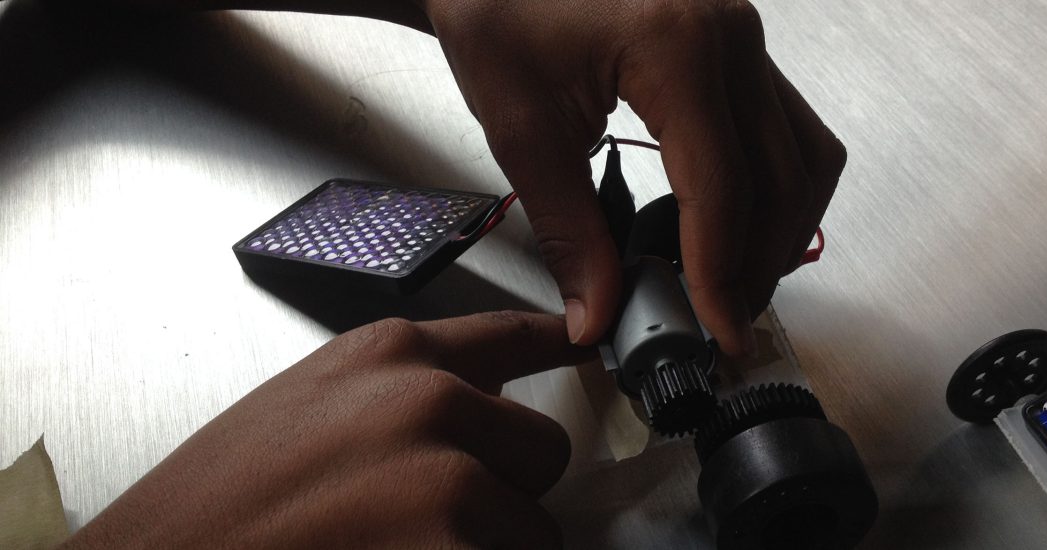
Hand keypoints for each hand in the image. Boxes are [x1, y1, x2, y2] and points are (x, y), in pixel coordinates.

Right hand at [62, 312, 589, 548]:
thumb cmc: (214, 512)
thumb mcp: (308, 415)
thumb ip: (397, 403)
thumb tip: (471, 418)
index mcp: (388, 357)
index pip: (511, 335)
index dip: (560, 346)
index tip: (593, 344)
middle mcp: (429, 402)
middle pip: (543, 451)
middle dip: (505, 497)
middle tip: (425, 526)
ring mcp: (447, 478)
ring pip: (533, 531)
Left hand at [426, 0, 845, 353]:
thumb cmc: (500, 15)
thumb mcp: (523, 131)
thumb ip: (570, 231)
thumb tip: (598, 314)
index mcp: (677, 46)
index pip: (723, 187)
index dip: (723, 272)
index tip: (718, 331)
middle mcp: (730, 33)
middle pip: (783, 176)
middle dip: (760, 263)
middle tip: (725, 321)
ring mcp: (743, 34)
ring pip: (805, 152)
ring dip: (783, 228)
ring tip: (737, 283)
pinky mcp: (738, 43)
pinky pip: (788, 126)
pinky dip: (777, 188)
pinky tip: (740, 225)